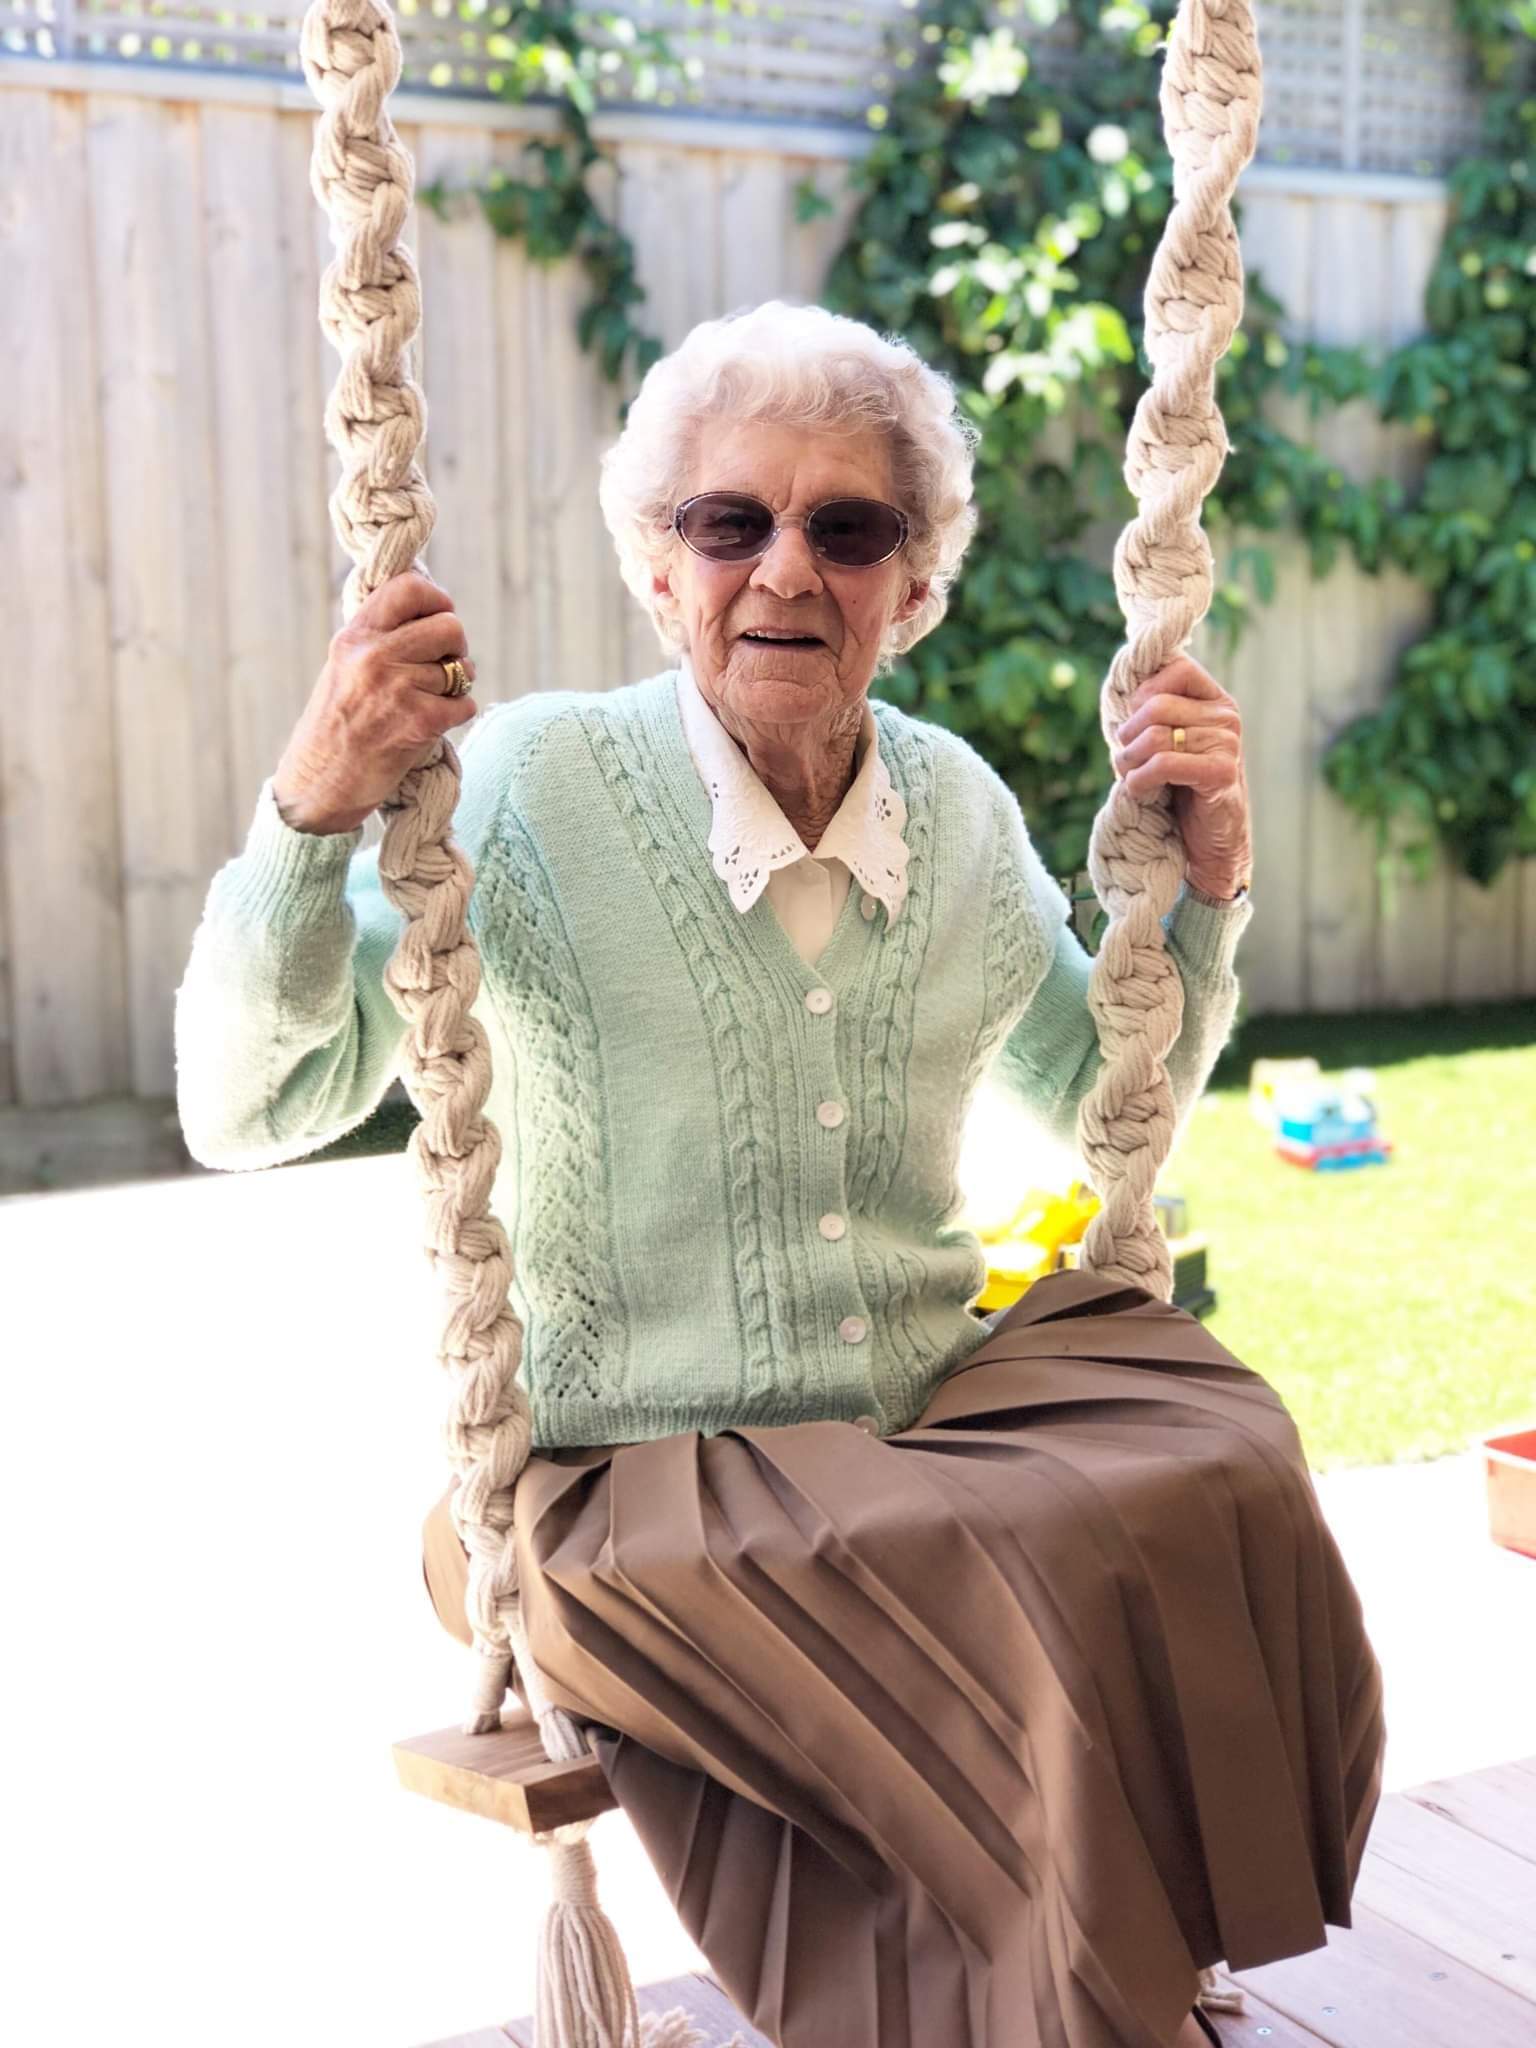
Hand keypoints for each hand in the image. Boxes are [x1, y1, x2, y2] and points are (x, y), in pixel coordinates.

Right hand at [273, 572, 478, 834]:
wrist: (318, 784)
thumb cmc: (336, 726)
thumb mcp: (344, 666)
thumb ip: (380, 637)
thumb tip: (430, 609)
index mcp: (355, 636)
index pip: (410, 588)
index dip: (437, 600)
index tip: (439, 616)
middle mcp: (374, 656)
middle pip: (450, 626)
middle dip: (456, 648)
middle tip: (444, 665)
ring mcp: (397, 688)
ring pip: (462, 669)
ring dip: (457, 687)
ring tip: (430, 700)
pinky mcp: (418, 722)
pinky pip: (465, 704)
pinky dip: (457, 715)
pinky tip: (432, 724)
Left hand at [1109, 655, 1251, 896]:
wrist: (1210, 847)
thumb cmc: (1181, 794)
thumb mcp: (1165, 747)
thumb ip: (1152, 718)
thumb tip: (1121, 691)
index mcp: (1215, 702)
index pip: (1176, 669)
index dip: (1143, 694)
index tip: (1133, 725)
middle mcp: (1226, 717)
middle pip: (1157, 705)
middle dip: (1128, 735)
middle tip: (1124, 761)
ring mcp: (1227, 744)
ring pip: (1156, 736)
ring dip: (1129, 761)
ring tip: (1130, 778)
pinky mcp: (1221, 773)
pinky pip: (1164, 764)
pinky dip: (1140, 779)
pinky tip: (1139, 791)